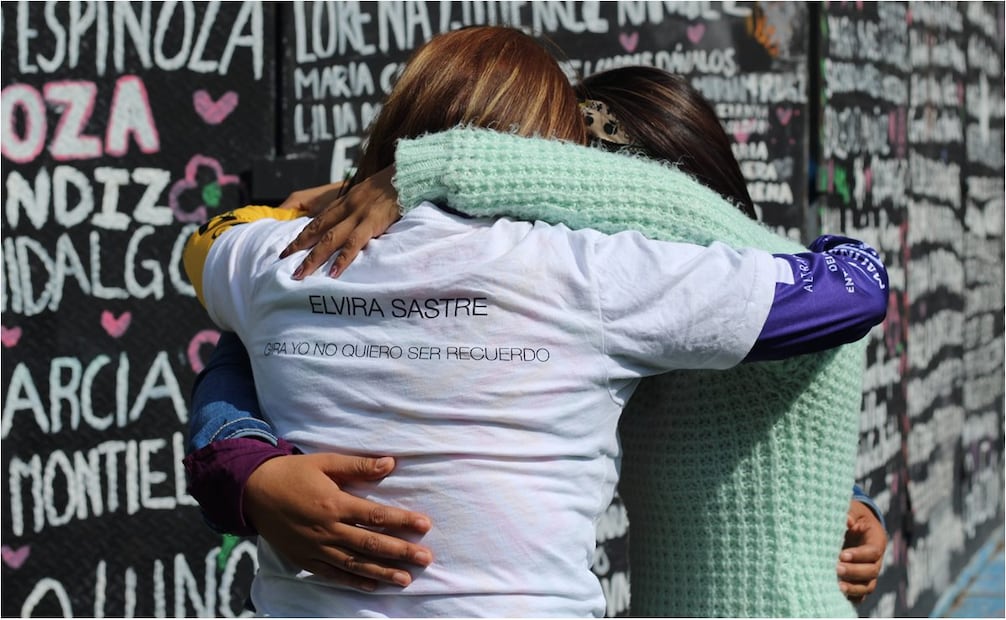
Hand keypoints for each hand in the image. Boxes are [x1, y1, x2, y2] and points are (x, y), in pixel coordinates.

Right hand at [244, 452, 432, 591]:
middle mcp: (327, 530)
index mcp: (334, 503)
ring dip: (383, 572)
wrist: (252, 491)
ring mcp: (315, 548)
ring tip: (406, 579)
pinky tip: (373, 585)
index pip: (376, 515)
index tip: (424, 526)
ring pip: (355, 564)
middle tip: (426, 558)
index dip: (402, 521)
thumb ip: (358, 466)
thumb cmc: (293, 473)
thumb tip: (391, 463)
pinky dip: (354, 581)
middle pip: (371, 544)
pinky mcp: (304, 559)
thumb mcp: (325, 462)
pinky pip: (333, 574)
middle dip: (401, 552)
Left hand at [279, 166, 400, 278]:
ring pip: (329, 238)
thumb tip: (354, 225)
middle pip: (317, 229)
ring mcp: (358, 214)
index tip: (289, 247)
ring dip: (313, 257)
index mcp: (346, 201)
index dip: (302, 234)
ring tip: (300, 273)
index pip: (318, 219)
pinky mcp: (372, 222)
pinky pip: (354, 243)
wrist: (410, 174)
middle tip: (283, 260)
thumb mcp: (371, 193)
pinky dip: (342, 259)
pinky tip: (333, 273)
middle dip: (298, 246)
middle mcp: (347, 207)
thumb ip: (360, 207)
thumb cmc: (394, 186)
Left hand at [837, 499, 886, 603]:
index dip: (859, 555)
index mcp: (877, 541)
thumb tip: (846, 521)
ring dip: (854, 588)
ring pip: (868, 585)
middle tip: (837, 569)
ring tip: (837, 586)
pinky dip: (852, 597)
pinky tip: (837, 595)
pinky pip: (860, 594)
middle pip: (872, 571)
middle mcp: (876, 559)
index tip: (842, 555)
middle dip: (855, 572)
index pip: (873, 552)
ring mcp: (869, 571)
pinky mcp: (860, 580)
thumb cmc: (853, 516)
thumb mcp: (853, 510)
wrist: (855, 524)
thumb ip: (850, 514)